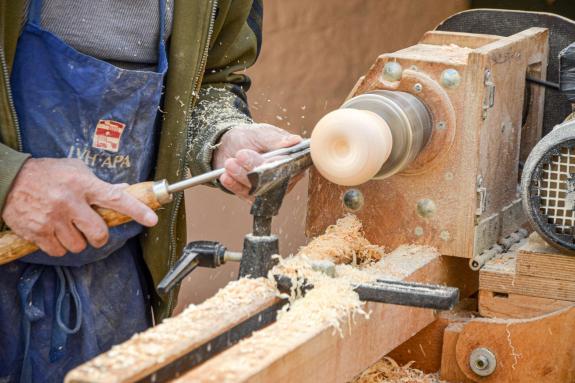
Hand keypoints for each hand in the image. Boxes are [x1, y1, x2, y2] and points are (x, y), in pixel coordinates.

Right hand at [2, 158, 157, 255]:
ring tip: (67, 228)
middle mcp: (71, 201)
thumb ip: (100, 183)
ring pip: (79, 245)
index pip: (116, 199)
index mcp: (84, 184)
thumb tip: (125, 189)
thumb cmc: (47, 173)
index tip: (152, 220)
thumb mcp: (75, 170)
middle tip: (93, 232)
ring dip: (77, 241)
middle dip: (99, 237)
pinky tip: (54, 234)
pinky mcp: (38, 231)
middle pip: (99, 233)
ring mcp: (53, 218)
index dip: (137, 211)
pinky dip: (59, 247)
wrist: (8, 179)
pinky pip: (59, 251)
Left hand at [213, 123, 302, 198]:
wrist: (228, 146)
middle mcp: (284, 177)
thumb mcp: (261, 134)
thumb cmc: (249, 137)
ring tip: (229, 163)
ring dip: (242, 176)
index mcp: (291, 159)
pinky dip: (235, 186)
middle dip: (255, 168)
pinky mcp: (254, 197)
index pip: (288, 166)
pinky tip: (226, 177)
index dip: (275, 164)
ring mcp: (269, 189)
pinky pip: (246, 196)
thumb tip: (296, 140)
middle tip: (240, 155)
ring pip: (258, 189)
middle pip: (273, 179)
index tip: (264, 158)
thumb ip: (276, 138)